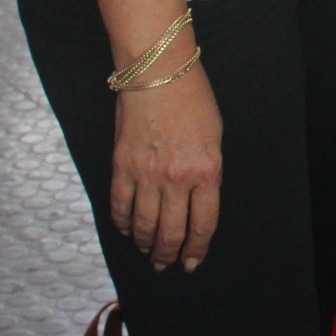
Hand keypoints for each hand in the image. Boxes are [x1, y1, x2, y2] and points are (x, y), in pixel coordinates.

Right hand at [107, 64, 221, 271]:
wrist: (158, 72)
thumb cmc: (193, 99)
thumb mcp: (215, 138)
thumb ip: (208, 173)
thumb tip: (198, 202)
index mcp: (207, 172)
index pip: (203, 224)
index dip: (196, 249)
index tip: (192, 262)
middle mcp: (177, 178)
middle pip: (172, 232)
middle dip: (169, 254)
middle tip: (166, 263)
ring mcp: (147, 174)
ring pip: (144, 225)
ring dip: (146, 244)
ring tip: (148, 252)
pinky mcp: (122, 166)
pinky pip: (120, 206)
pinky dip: (123, 223)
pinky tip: (127, 229)